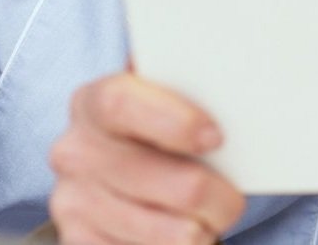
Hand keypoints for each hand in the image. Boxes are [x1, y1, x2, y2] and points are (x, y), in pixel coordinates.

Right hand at [48, 72, 245, 244]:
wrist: (124, 157)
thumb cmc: (165, 120)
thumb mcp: (171, 92)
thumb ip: (194, 88)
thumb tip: (245, 95)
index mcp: (95, 100)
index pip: (122, 105)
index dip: (173, 122)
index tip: (216, 139)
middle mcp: (75, 151)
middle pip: (153, 177)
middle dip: (209, 195)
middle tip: (234, 200)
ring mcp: (71, 201)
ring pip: (157, 230)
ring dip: (199, 232)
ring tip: (215, 219)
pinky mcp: (77, 240)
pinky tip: (188, 234)